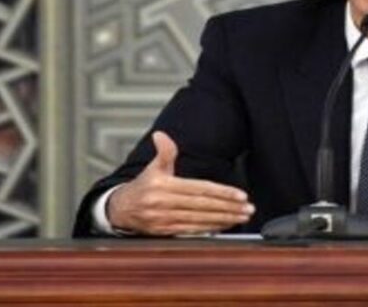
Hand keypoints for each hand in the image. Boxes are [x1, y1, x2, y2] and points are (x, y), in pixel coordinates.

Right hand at [106, 131, 254, 235]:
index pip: (199, 188)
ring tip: (242, 216)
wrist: (120, 210)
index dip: (221, 192)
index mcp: (164, 185)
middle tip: (248, 208)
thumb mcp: (153, 167)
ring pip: (200, 220)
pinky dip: (210, 229)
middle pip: (203, 206)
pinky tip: (225, 225)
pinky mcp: (165, 232)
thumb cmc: (143, 186)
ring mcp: (164, 219)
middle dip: (228, 208)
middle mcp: (164, 203)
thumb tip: (161, 135)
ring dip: (224, 219)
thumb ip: (164, 152)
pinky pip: (192, 231)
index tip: (241, 195)